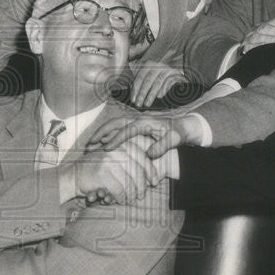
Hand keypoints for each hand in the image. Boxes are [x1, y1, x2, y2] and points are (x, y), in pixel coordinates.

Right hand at [60, 136, 160, 204]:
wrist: (73, 175)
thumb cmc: (98, 170)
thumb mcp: (115, 159)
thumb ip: (132, 161)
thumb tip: (154, 175)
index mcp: (121, 144)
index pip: (143, 157)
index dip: (151, 171)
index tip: (154, 182)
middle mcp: (116, 150)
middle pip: (138, 172)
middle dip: (141, 186)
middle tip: (141, 196)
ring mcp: (108, 160)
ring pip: (129, 183)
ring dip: (130, 194)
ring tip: (129, 199)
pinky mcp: (102, 173)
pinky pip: (119, 190)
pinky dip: (120, 198)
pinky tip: (118, 200)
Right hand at [88, 113, 203, 157]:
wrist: (184, 125)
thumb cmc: (179, 133)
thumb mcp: (174, 140)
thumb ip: (162, 146)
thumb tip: (149, 155)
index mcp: (145, 122)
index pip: (126, 130)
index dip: (115, 139)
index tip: (105, 149)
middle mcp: (138, 119)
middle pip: (115, 123)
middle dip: (101, 132)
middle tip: (90, 144)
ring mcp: (135, 121)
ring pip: (114, 124)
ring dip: (102, 133)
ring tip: (91, 144)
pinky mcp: (135, 125)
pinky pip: (118, 128)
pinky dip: (108, 134)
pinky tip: (102, 144)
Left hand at [129, 60, 187, 108]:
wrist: (176, 78)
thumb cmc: (159, 81)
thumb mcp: (149, 80)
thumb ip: (140, 84)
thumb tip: (131, 95)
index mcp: (149, 65)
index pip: (140, 77)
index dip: (135, 89)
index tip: (132, 99)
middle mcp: (158, 65)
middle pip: (148, 80)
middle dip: (142, 93)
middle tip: (138, 104)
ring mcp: (167, 69)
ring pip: (157, 82)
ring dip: (151, 94)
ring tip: (147, 103)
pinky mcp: (176, 74)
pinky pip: (168, 82)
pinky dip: (163, 90)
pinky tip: (159, 97)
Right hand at [239, 10, 274, 54]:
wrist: (247, 46)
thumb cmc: (263, 36)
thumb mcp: (273, 28)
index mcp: (263, 24)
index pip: (273, 21)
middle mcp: (256, 29)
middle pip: (266, 27)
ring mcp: (250, 36)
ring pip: (258, 35)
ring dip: (268, 38)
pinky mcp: (246, 45)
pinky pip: (251, 44)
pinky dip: (259, 44)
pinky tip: (266, 46)